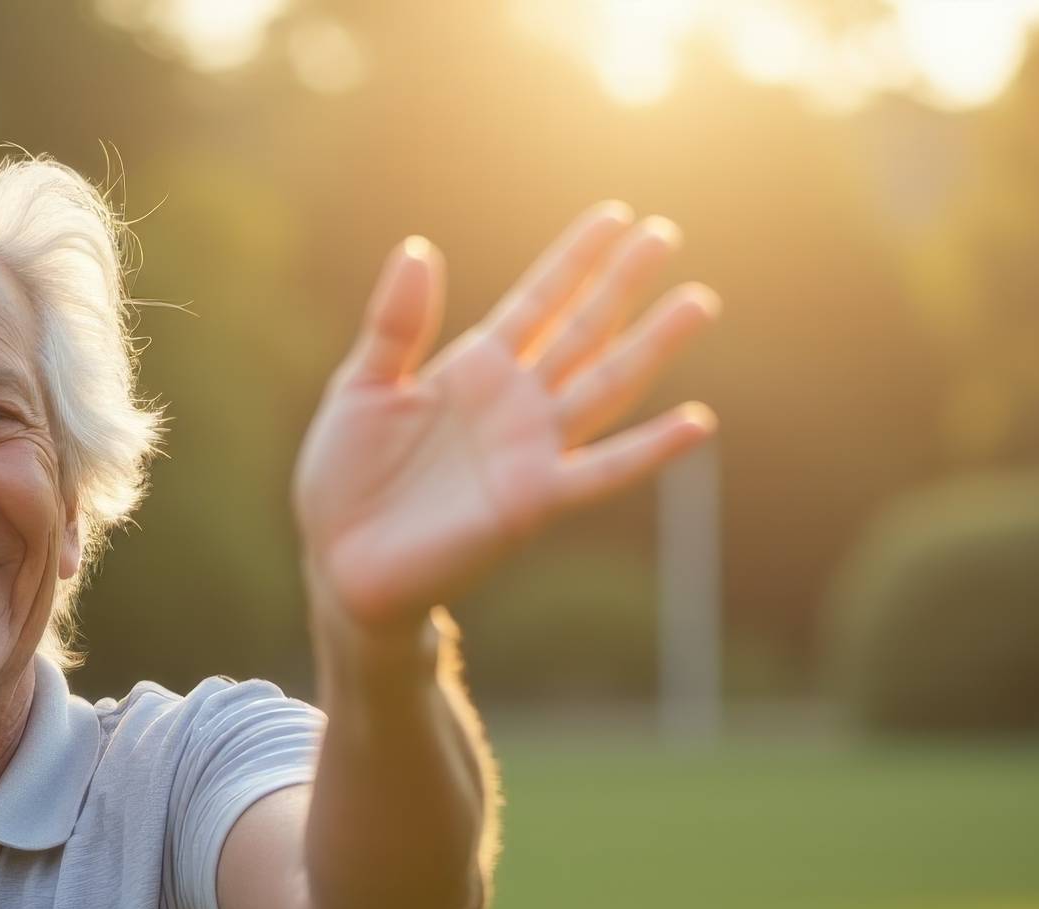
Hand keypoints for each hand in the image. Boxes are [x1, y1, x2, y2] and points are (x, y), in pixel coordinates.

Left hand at [293, 203, 720, 634]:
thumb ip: (395, 324)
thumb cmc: (346, 478)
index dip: (575, 258)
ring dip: (652, 345)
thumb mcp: (361, 386)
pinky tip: (697, 423)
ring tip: (699, 301)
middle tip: (666, 233)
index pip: (539, 300)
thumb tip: (418, 247)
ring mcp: (531, 450)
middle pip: (583, 329)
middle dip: (623, 283)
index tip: (615, 215)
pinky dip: (651, 450)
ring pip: (607, 385)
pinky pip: (604, 472)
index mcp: (476, 369)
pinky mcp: (533, 500)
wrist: (340, 563)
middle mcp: (515, 402)